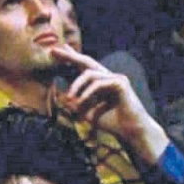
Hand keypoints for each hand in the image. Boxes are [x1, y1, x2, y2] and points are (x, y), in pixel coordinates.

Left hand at [50, 45, 168, 162]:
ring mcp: (115, 78)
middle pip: (86, 61)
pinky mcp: (120, 83)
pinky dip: (87, 92)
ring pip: (89, 73)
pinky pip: (98, 83)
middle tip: (53, 52)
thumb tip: (62, 95)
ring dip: (76, 85)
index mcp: (100, 82)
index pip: (82, 67)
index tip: (55, 52)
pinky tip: (80, 101)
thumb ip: (77, 102)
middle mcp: (108, 77)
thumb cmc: (111, 123)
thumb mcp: (87, 112)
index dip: (70, 58)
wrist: (130, 132)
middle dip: (69, 56)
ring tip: (69, 98)